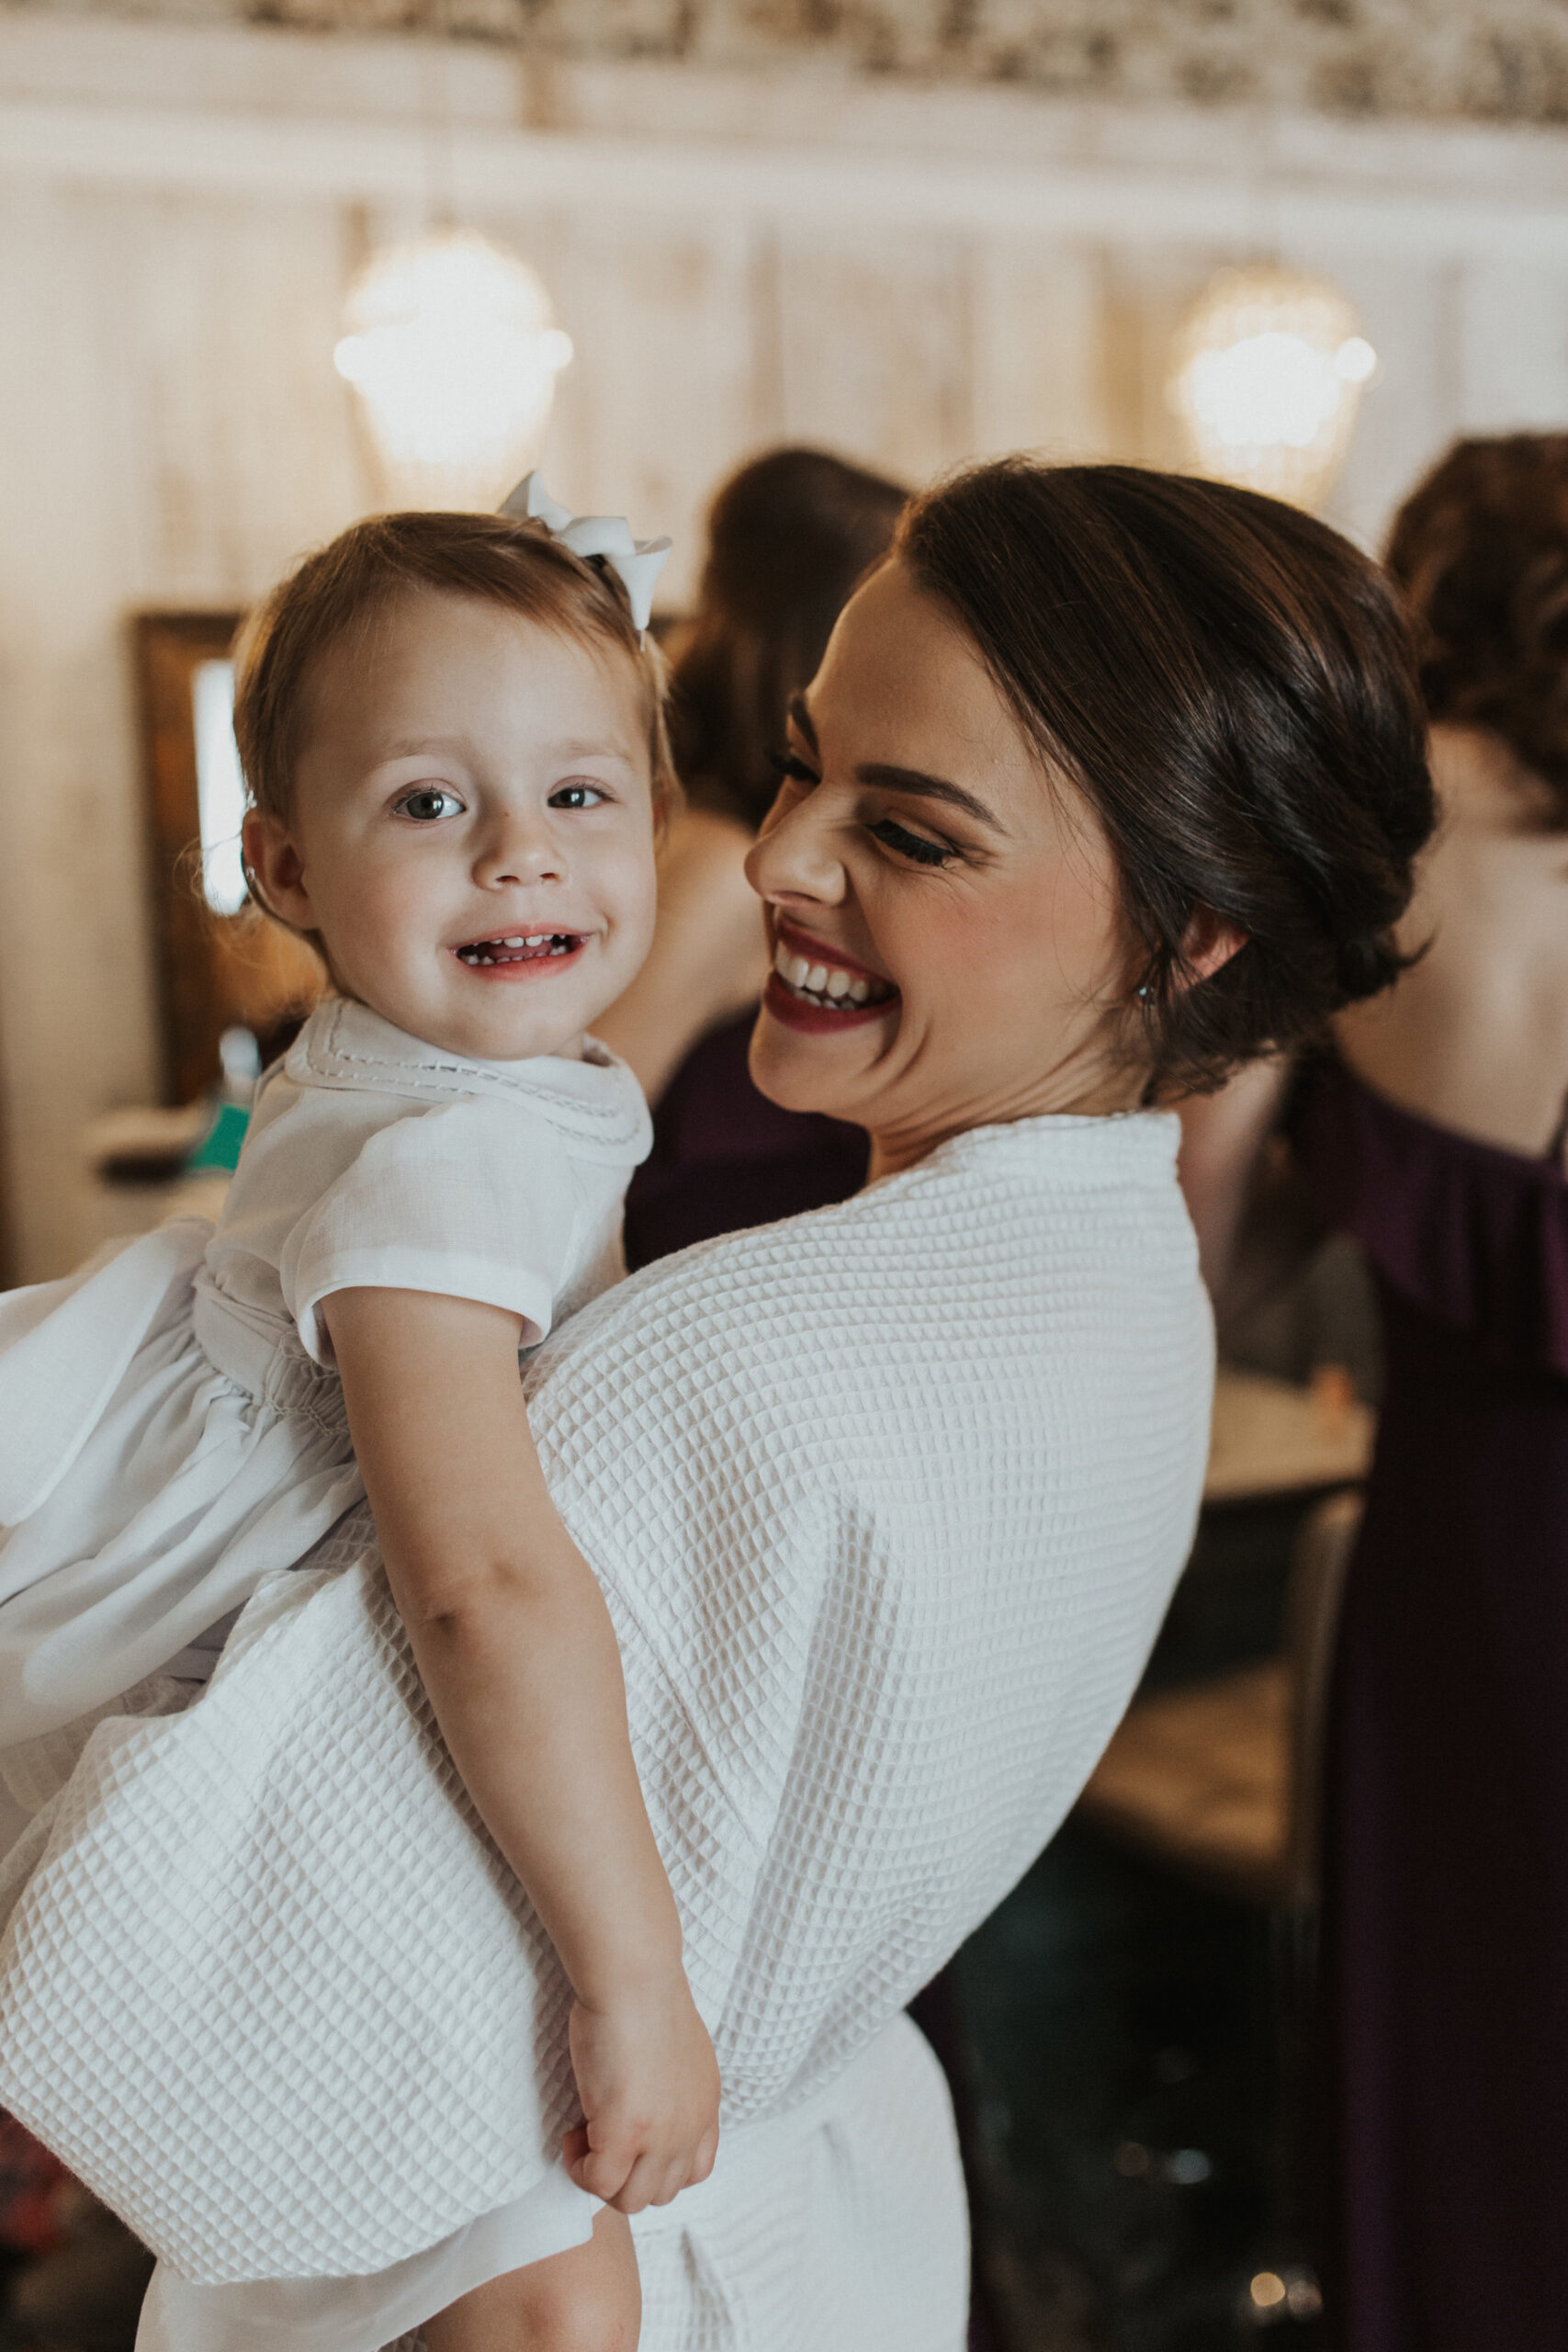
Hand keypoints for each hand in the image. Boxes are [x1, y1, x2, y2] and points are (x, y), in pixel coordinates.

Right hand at [562, 1972, 720, 2213]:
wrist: (636, 1977)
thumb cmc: (646, 1996)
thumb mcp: (678, 2051)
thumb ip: (672, 2088)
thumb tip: (643, 2103)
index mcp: (705, 2106)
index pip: (695, 2170)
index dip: (656, 2166)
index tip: (629, 2141)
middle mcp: (690, 2128)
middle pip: (661, 2192)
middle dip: (625, 2177)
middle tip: (599, 2140)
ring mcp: (661, 2136)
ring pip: (631, 2200)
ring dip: (602, 2179)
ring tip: (584, 2138)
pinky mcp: (626, 2133)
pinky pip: (598, 2183)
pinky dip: (579, 2168)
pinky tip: (572, 2134)